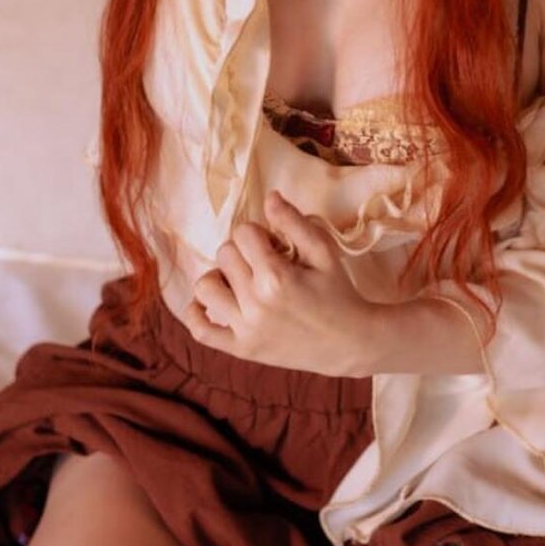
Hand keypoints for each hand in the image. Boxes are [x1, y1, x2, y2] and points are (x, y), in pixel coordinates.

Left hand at [182, 189, 379, 375]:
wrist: (349, 342)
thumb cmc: (338, 291)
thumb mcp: (324, 252)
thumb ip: (294, 222)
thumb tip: (269, 196)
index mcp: (276, 276)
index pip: (243, 233)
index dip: (258, 233)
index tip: (275, 246)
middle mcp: (256, 303)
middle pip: (224, 255)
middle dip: (243, 252)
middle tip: (264, 264)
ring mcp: (246, 329)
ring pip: (205, 287)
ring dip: (219, 277)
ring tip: (239, 281)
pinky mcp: (242, 349)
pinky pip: (201, 331)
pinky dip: (196, 314)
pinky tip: (208, 303)